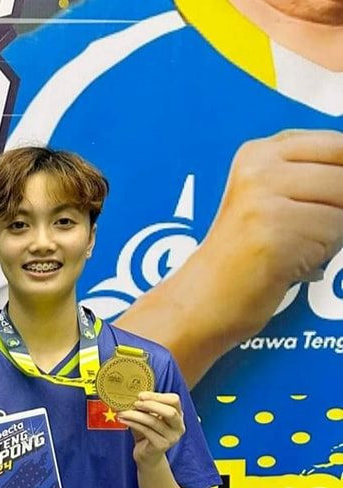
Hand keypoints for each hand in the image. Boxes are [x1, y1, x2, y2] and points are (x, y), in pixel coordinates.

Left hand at [117, 392, 184, 467]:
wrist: (147, 456)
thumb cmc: (147, 433)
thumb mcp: (149, 417)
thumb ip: (146, 407)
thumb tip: (132, 394)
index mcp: (178, 416)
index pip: (174, 400)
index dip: (158, 396)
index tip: (141, 395)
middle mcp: (179, 427)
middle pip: (170, 411)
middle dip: (151, 404)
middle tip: (135, 402)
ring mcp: (172, 437)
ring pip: (154, 421)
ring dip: (136, 415)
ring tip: (123, 412)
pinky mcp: (161, 445)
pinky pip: (146, 431)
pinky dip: (133, 423)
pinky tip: (123, 419)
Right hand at [208, 129, 342, 327]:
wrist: (202, 301)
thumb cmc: (240, 257)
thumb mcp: (268, 200)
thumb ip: (310, 177)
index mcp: (257, 154)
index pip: (336, 145)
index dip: (341, 176)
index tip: (327, 201)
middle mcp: (258, 171)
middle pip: (342, 177)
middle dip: (336, 209)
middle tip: (305, 232)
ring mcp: (263, 202)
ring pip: (341, 208)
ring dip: (329, 237)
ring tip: (292, 249)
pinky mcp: (274, 233)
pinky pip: (331, 238)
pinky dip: (318, 258)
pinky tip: (288, 264)